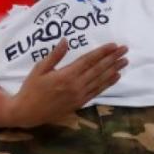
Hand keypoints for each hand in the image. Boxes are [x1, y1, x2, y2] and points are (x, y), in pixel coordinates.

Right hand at [7, 40, 128, 127]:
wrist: (27, 113)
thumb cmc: (31, 88)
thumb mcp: (39, 69)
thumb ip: (55, 55)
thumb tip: (66, 40)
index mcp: (66, 75)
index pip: (88, 60)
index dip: (102, 52)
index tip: (114, 45)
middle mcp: (76, 85)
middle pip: (98, 69)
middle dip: (112, 58)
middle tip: (125, 50)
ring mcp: (79, 95)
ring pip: (100, 80)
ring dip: (114, 70)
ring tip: (125, 61)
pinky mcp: (80, 103)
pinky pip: (97, 91)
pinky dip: (108, 84)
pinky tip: (116, 77)